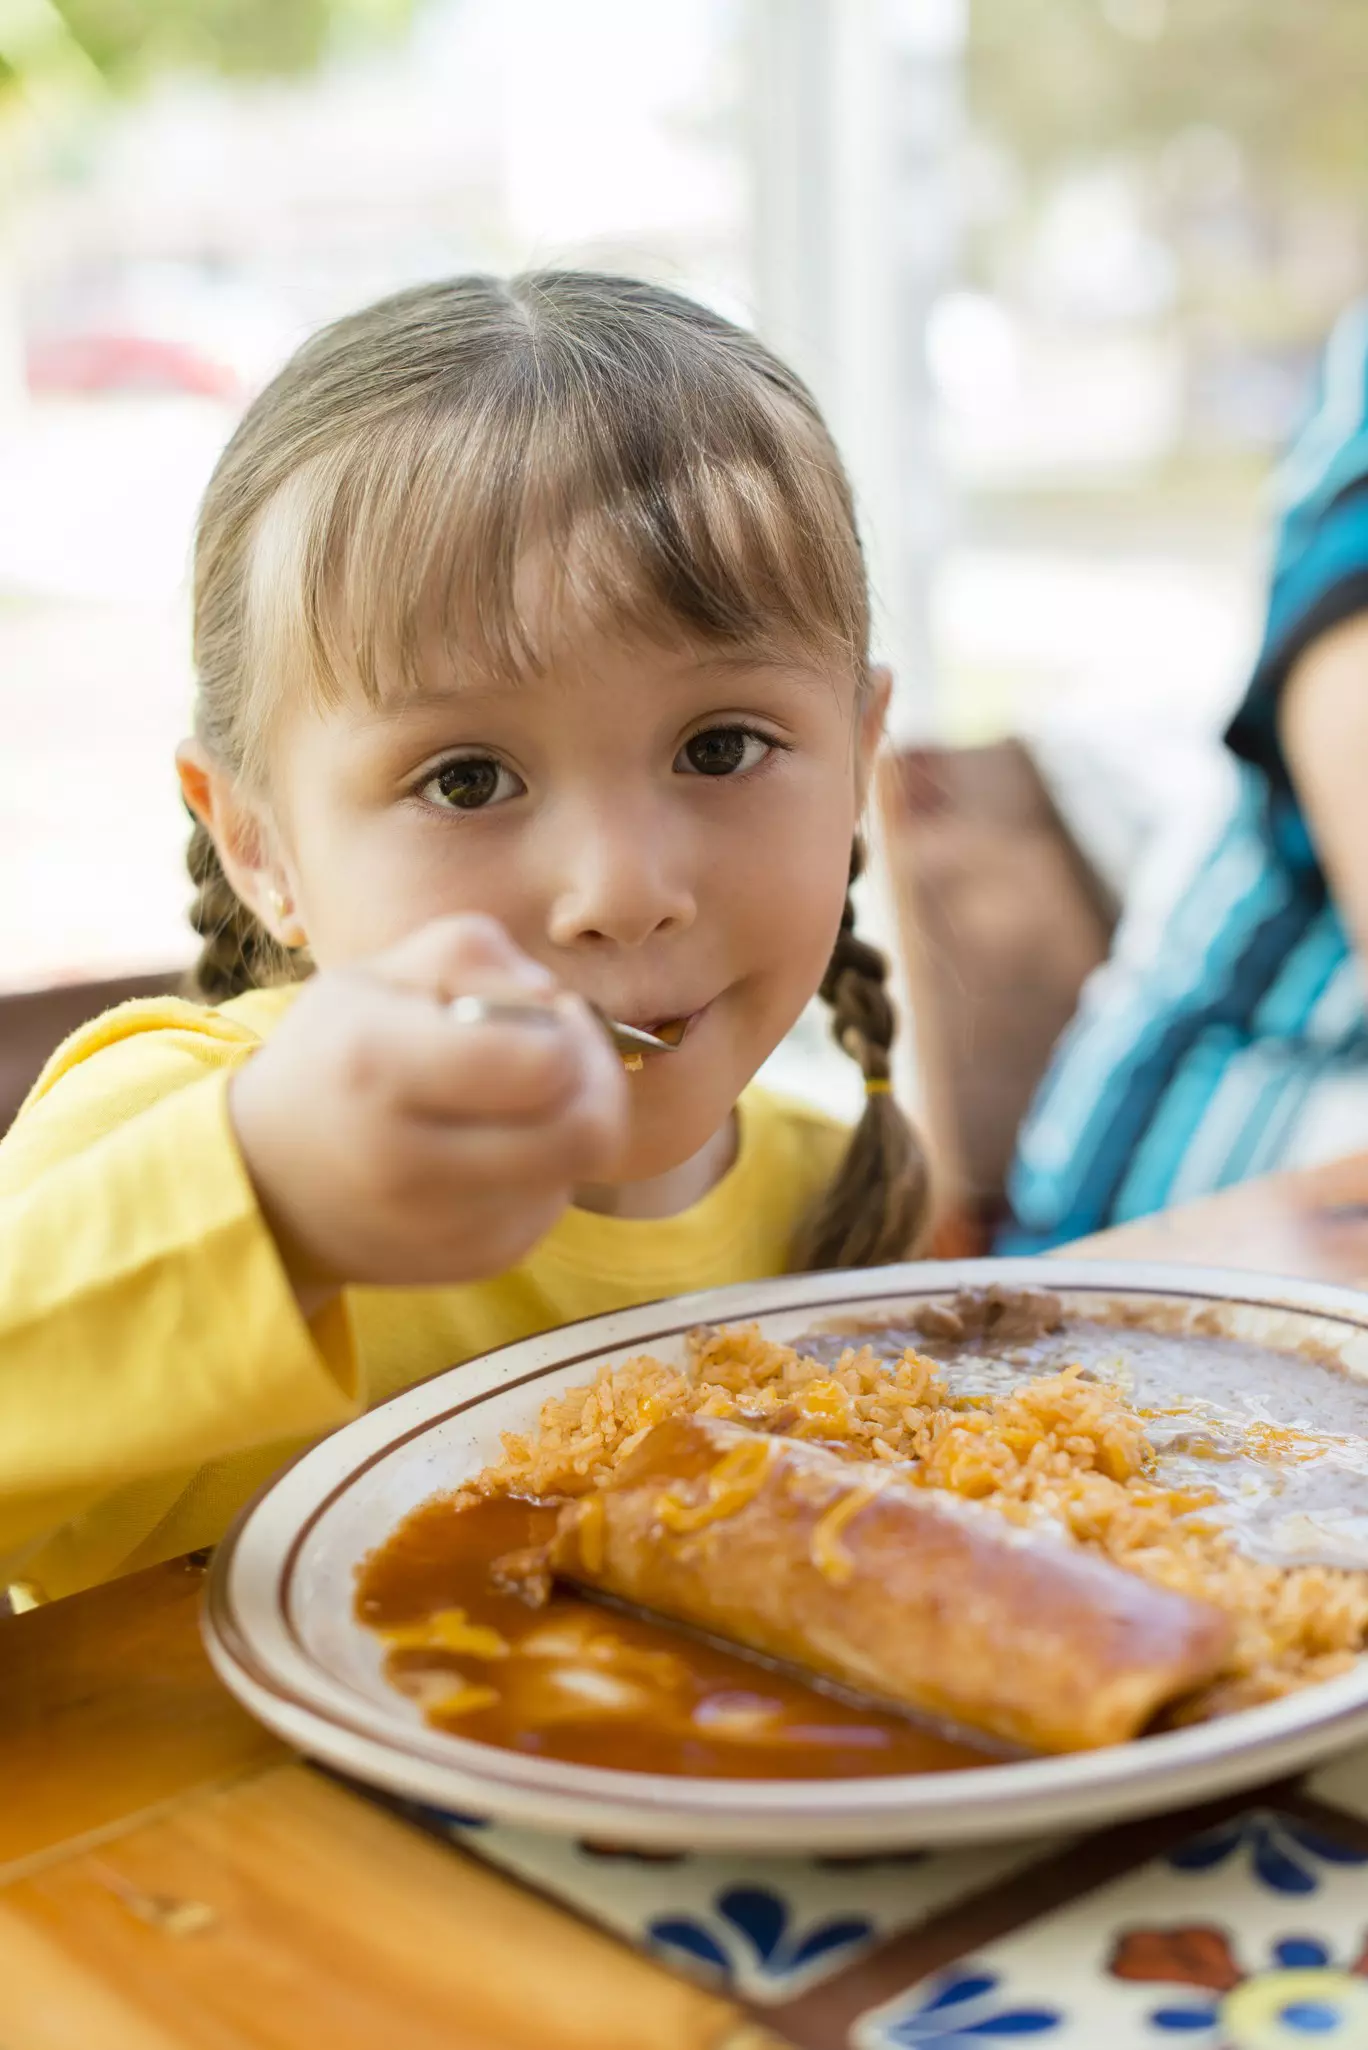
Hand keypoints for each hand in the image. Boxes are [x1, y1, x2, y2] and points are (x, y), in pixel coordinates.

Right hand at [229, 915, 628, 1303]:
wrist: (268, 1184)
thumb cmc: (335, 1056)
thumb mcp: (375, 975)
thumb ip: (473, 953)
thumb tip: (555, 1004)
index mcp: (378, 1064)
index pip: (546, 1062)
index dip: (572, 1028)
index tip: (548, 1013)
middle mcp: (407, 1160)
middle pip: (588, 1132)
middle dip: (600, 1081)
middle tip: (564, 1056)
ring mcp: (444, 1228)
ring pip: (579, 1169)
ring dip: (569, 1123)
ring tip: (515, 1100)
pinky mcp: (475, 1264)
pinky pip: (553, 1203)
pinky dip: (542, 1169)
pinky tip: (491, 1149)